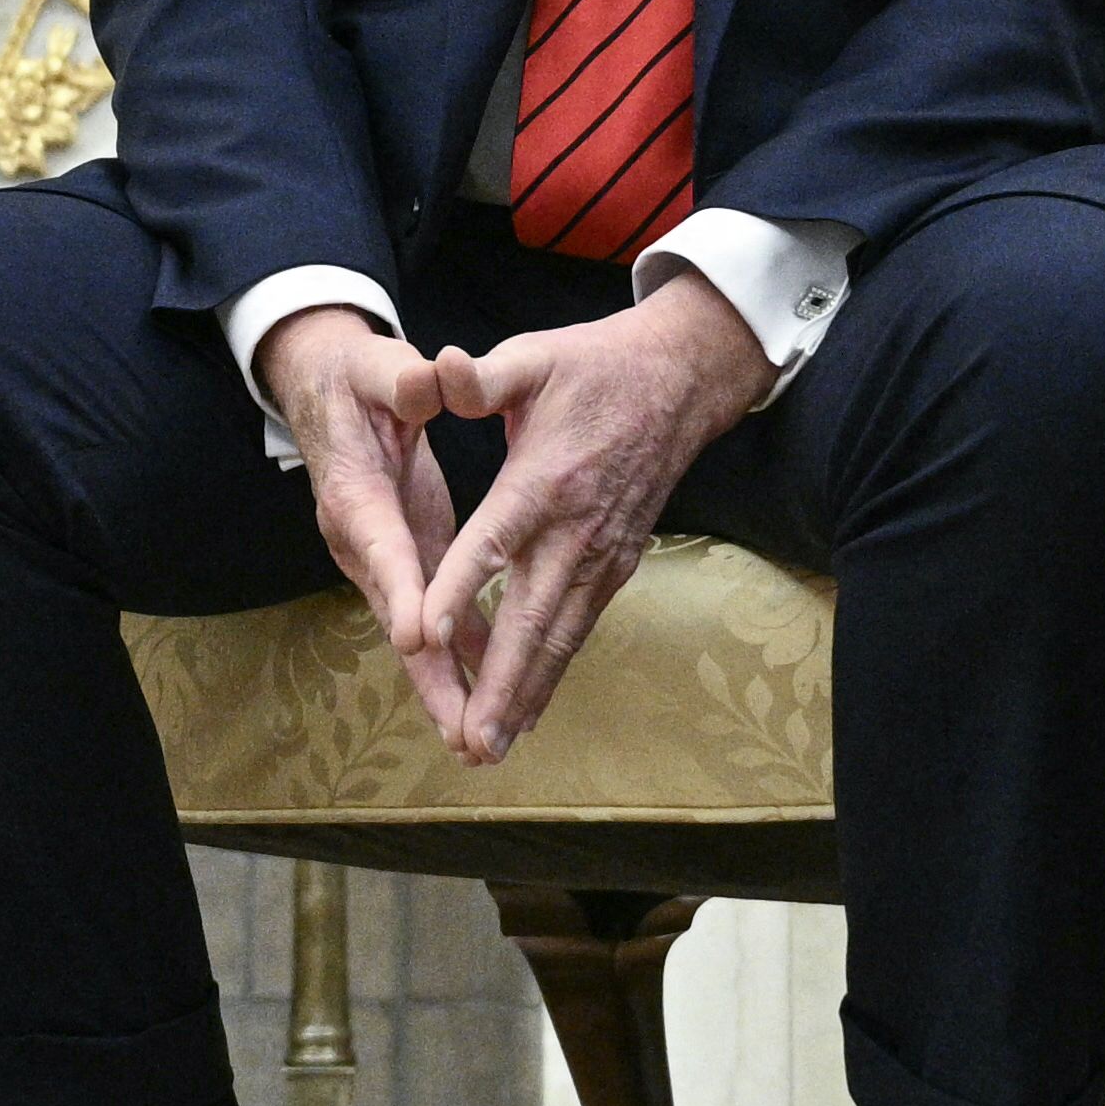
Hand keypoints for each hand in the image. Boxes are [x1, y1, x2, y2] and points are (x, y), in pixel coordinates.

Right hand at [260, 300, 485, 700]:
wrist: (330, 392)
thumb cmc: (359, 378)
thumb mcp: (378, 366)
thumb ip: (402, 379)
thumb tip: (424, 382)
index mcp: (355, 491)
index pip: (379, 544)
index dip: (398, 589)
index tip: (415, 637)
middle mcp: (361, 540)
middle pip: (396, 616)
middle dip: (427, 677)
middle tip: (460, 731)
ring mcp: (382, 560)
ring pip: (414, 635)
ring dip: (444, 690)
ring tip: (479, 744)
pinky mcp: (407, 563)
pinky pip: (433, 622)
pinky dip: (459, 663)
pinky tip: (490, 701)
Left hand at [405, 277, 764, 761]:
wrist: (680, 382)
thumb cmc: (595, 367)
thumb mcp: (534, 358)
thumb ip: (481, 379)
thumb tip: (438, 367)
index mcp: (544, 479)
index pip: (494, 541)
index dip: (460, 589)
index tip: (425, 637)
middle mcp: (576, 529)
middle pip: (533, 618)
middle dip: (500, 684)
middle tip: (470, 740)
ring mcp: (602, 555)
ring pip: (560, 638)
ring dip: (527, 695)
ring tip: (492, 747)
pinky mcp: (617, 566)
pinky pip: (580, 630)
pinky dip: (553, 674)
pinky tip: (528, 709)